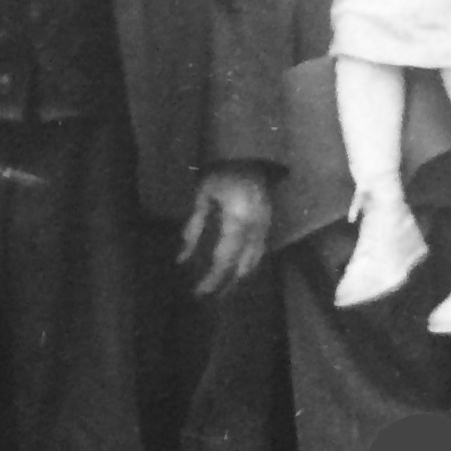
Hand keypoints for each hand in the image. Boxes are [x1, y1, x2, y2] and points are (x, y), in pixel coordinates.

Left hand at [178, 169, 272, 296]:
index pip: (224, 260)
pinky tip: (236, 271)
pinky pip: (259, 253)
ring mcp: (266, 228)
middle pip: (241, 268)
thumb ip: (193, 228)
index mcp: (238, 223)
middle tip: (207, 296)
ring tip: (221, 289)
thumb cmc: (222, 173)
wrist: (249, 154)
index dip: (211, 280)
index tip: (197, 293)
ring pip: (253, 264)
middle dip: (224, 284)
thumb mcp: (203, 198)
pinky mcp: (269, 224)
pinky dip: (246, 266)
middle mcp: (256, 230)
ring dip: (237, 279)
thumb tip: (181, 258)